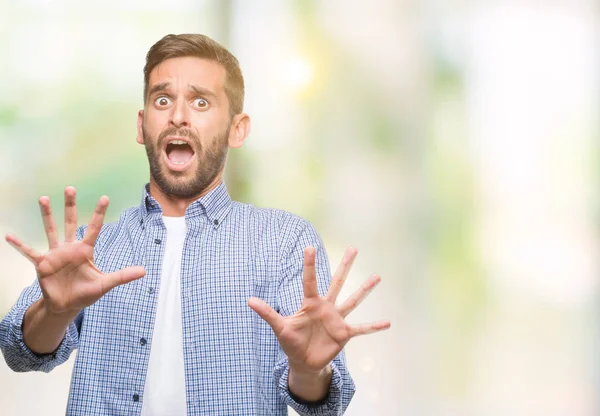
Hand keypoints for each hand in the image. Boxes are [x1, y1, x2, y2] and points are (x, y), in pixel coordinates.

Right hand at [5, 186, 145, 316]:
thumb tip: (144, 271)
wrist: (67, 305)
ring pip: (51, 230)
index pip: (95, 228)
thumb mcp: (105, 284)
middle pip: (71, 222)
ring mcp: (55, 254)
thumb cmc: (86, 293)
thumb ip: (122, 276)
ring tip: (44, 198)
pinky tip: (9, 235)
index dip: (99, 213)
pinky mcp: (42, 264)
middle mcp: (70, 248)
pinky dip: (20, 245)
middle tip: (71, 188)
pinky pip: (30, 252)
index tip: (105, 197)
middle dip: (71, 206)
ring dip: (47, 215)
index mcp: (85, 250)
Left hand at [248, 246, 389, 374]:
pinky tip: (388, 322)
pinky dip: (374, 327)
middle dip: (344, 266)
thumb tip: (248, 300)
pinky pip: (361, 329)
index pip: (310, 280)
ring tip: (377, 276)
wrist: (303, 361)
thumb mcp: (279, 327)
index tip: (309, 247)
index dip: (309, 265)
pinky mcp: (344, 334)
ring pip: (352, 300)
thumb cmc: (291, 341)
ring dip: (364, 289)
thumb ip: (267, 313)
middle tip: (353, 248)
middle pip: (337, 282)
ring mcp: (337, 319)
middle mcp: (326, 307)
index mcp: (310, 303)